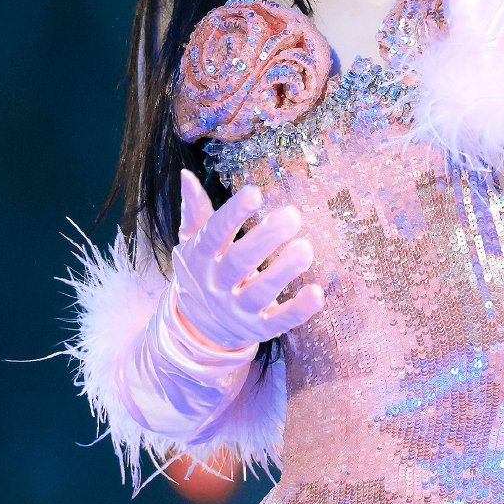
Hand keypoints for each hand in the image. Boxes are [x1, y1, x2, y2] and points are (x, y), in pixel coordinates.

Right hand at [171, 169, 324, 354]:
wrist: (199, 327)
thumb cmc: (204, 270)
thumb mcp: (193, 242)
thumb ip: (194, 211)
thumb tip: (187, 175)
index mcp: (200, 258)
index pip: (214, 235)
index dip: (233, 214)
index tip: (254, 193)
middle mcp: (217, 285)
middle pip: (239, 263)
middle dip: (265, 239)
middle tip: (292, 215)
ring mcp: (238, 310)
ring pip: (260, 293)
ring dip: (284, 271)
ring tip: (305, 247)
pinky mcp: (259, 328)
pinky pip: (279, 321)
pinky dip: (298, 310)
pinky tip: (317, 292)